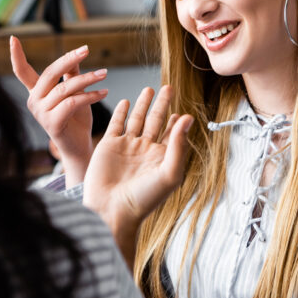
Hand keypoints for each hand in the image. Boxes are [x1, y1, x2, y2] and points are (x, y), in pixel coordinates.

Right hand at [10, 36, 108, 186]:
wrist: (79, 147)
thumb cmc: (76, 119)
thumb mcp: (74, 93)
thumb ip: (72, 75)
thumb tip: (76, 55)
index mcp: (36, 92)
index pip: (22, 72)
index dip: (16, 55)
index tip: (12, 38)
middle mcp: (34, 101)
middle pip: (50, 73)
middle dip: (69, 59)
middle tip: (86, 49)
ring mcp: (41, 113)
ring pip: (65, 87)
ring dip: (88, 79)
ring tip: (104, 74)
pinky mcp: (52, 123)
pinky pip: (73, 102)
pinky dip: (90, 96)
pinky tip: (103, 92)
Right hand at [82, 86, 192, 268]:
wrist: (111, 210)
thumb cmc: (143, 199)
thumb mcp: (169, 172)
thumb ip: (179, 144)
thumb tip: (188, 118)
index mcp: (161, 158)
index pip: (172, 135)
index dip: (176, 123)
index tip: (181, 113)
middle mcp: (144, 151)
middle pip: (156, 121)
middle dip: (162, 105)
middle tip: (168, 88)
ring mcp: (126, 147)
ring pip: (137, 119)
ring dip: (143, 104)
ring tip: (149, 89)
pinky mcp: (109, 145)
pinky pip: (116, 124)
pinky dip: (121, 112)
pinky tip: (126, 102)